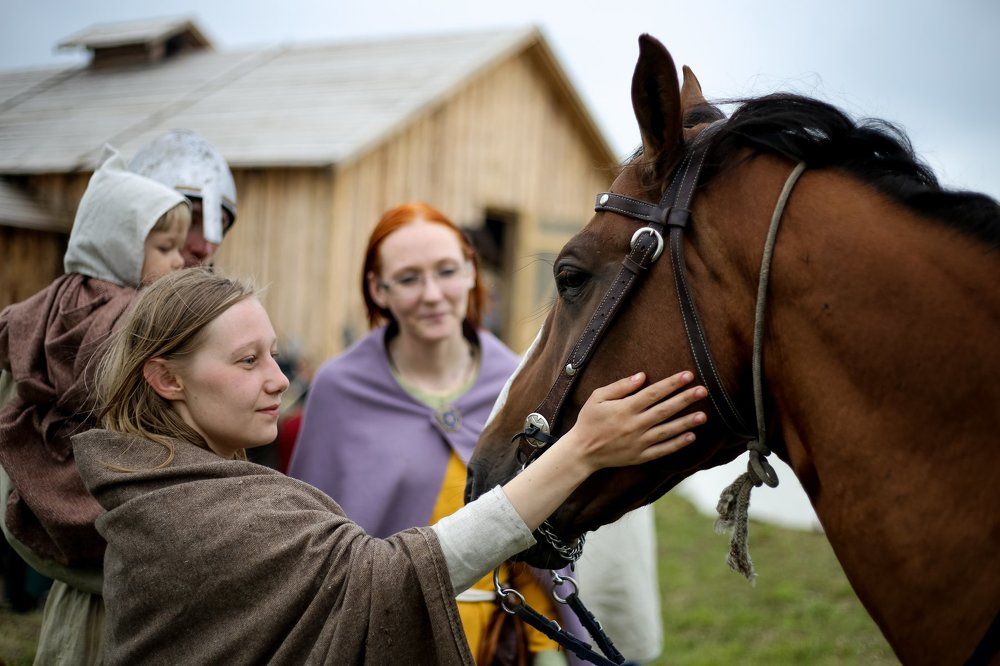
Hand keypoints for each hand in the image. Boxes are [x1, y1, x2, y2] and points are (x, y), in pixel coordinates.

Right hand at [562, 371, 705, 473]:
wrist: (582, 451)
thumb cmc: (589, 421)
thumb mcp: (598, 398)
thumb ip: (620, 386)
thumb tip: (642, 376)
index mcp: (625, 408)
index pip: (653, 393)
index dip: (671, 384)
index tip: (688, 375)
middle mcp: (635, 424)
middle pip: (665, 410)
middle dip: (685, 399)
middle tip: (703, 390)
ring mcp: (639, 442)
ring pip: (667, 430)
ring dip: (686, 422)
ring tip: (703, 415)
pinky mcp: (640, 456)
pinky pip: (662, 449)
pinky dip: (677, 444)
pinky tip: (691, 436)